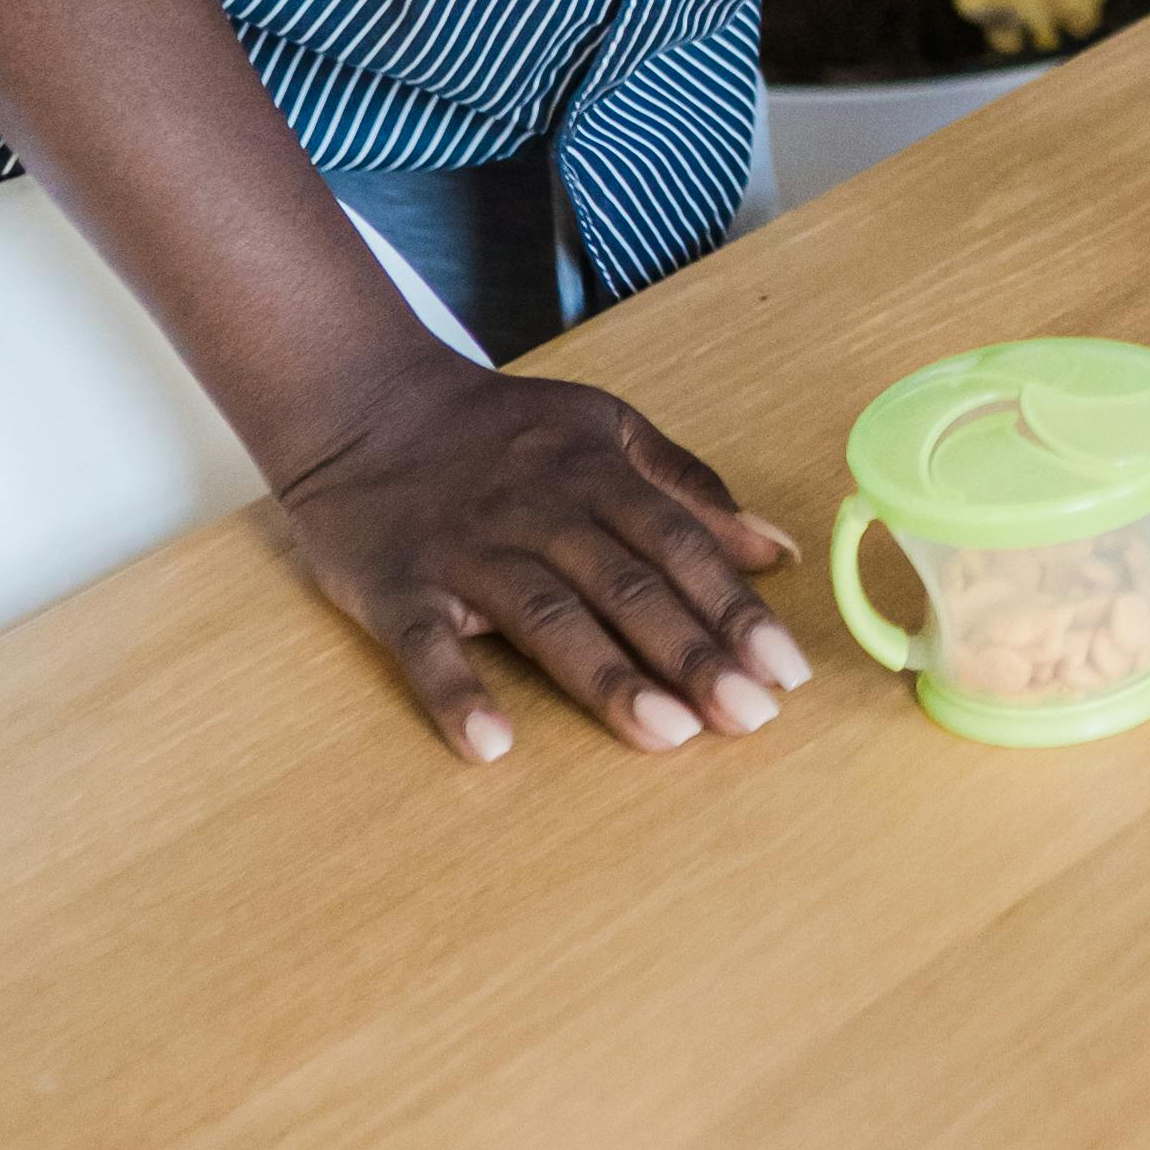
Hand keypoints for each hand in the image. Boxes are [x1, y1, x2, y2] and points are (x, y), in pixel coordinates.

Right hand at [271, 349, 807, 764]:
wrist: (362, 404)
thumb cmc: (499, 429)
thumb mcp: (604, 429)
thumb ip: (687, 486)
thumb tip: (777, 549)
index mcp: (595, 474)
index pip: (680, 547)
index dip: (735, 609)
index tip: (787, 670)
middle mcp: (539, 512)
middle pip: (627, 587)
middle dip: (694, 654)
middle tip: (752, 717)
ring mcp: (467, 551)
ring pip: (547, 616)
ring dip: (607, 677)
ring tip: (667, 735)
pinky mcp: (397, 586)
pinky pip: (426, 644)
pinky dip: (455, 692)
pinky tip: (491, 745)